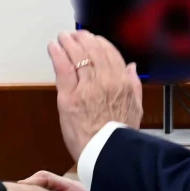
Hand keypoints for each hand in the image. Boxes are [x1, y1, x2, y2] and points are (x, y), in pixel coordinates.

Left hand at [48, 31, 143, 159]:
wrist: (106, 154)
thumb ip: (134, 85)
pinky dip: (57, 54)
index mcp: (122, 83)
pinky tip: (53, 47)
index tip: (93, 39)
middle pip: (93, 49)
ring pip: (77, 55)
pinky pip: (63, 67)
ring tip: (62, 38)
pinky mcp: (69, 97)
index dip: (99, 42)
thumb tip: (132, 68)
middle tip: (74, 35)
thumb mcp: (136, 108)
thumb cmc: (119, 136)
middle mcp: (106, 81)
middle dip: (82, 38)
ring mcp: (87, 88)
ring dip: (68, 42)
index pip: (110, 53)